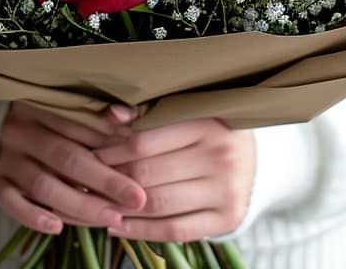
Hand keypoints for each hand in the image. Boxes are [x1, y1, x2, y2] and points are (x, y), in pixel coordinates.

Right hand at [0, 102, 147, 234]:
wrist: (4, 123)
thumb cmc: (56, 115)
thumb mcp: (74, 105)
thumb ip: (100, 112)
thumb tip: (124, 117)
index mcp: (41, 102)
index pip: (81, 125)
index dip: (112, 144)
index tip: (141, 163)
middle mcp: (20, 127)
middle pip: (66, 157)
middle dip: (105, 181)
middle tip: (136, 199)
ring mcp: (6, 156)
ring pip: (43, 185)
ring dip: (80, 205)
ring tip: (112, 217)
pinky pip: (10, 202)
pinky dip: (34, 217)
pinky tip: (58, 228)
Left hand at [93, 107, 255, 242]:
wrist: (258, 160)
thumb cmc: (210, 130)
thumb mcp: (187, 113)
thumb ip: (149, 113)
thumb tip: (110, 116)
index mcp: (207, 124)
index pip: (145, 141)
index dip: (111, 150)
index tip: (90, 154)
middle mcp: (221, 157)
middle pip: (148, 174)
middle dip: (111, 180)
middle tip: (86, 182)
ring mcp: (226, 191)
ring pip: (158, 204)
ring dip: (121, 208)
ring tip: (96, 205)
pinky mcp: (228, 219)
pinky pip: (175, 231)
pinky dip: (141, 231)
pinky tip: (118, 226)